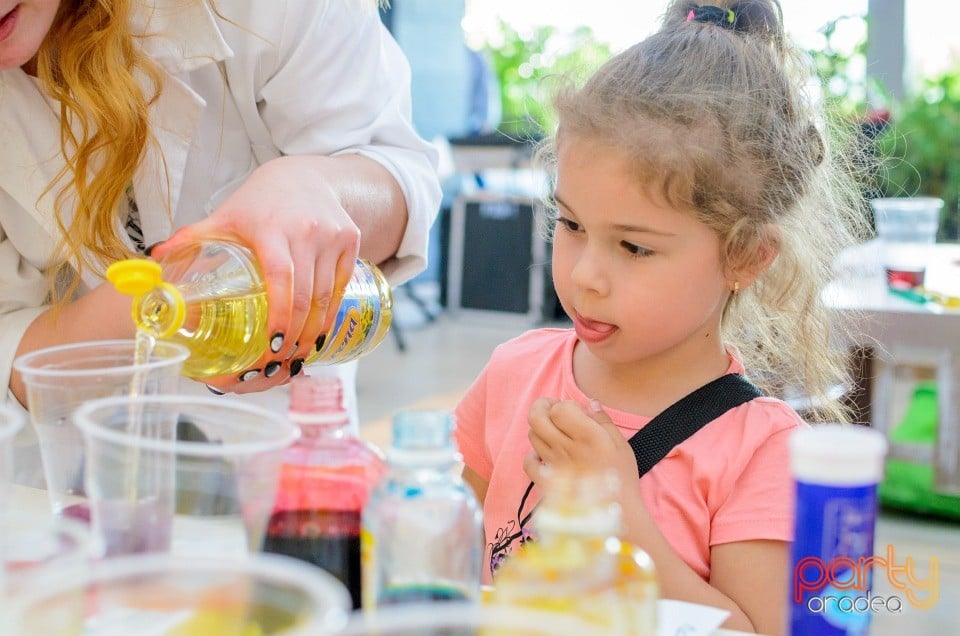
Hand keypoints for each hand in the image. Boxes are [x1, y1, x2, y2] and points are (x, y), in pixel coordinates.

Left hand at [150, 156, 359, 392]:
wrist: (302, 177)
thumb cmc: (258, 203)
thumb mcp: (224, 216)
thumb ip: (191, 238)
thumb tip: (154, 259)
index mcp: (271, 228)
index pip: (280, 278)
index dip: (280, 314)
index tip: (273, 344)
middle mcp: (306, 230)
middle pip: (307, 295)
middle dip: (297, 335)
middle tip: (282, 360)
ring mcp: (333, 235)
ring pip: (327, 295)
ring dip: (315, 330)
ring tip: (299, 353)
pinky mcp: (351, 239)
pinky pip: (342, 285)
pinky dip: (332, 312)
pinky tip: (319, 331)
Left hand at [523, 398, 639, 497]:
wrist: (617, 513)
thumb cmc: (622, 478)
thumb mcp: (621, 445)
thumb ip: (603, 421)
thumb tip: (589, 403)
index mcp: (587, 436)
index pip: (559, 408)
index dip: (564, 404)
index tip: (574, 410)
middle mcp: (566, 448)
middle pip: (536, 418)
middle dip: (541, 407)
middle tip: (552, 408)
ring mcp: (553, 465)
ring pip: (532, 436)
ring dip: (540, 429)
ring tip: (553, 432)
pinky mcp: (547, 482)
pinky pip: (528, 463)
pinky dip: (532, 456)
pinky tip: (544, 455)